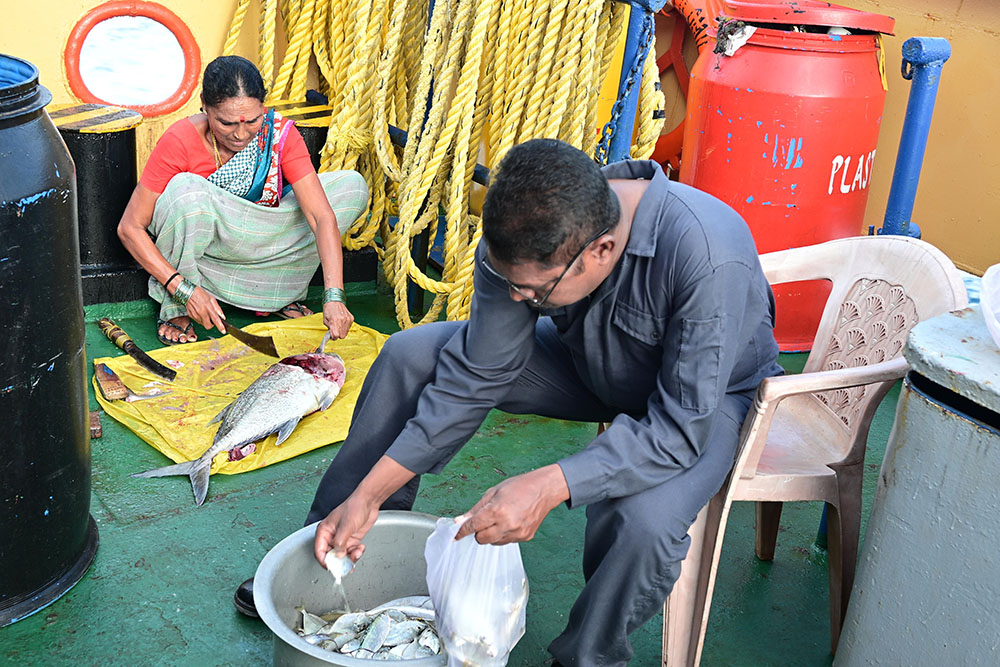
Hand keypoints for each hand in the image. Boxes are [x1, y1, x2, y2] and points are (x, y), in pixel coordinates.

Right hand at [183, 285, 226, 332]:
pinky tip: (199, 312)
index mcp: (208, 308)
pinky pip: (197, 321)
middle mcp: (202, 313)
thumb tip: (222, 316)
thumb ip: (218, 309)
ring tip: (204, 312)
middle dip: (211, 325)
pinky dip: (200, 318)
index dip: (220, 327)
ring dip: (205, 321)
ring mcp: (196, 315)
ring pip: (202, 324)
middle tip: (212, 320)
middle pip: (208, 326)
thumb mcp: (212, 299)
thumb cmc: (200, 294)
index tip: (223, 331)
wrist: (188, 292)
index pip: (216, 320)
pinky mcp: (191, 316)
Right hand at [313, 492, 378, 565]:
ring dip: (350, 558)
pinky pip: (351, 553)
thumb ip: (340, 542)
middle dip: (340, 562)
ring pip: (342, 556)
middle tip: (347, 566)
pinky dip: (356, 554)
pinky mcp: (351, 540)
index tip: (333, 568)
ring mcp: (342, 539)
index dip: (325, 561)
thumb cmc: (354, 507)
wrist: (369, 502)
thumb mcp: (346, 526)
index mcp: (324, 531)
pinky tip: (361, 548)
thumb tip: (338, 556)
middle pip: (331, 556)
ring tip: (357, 553)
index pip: (319, 551)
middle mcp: (331, 536)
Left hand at [323, 300, 353, 339]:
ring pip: (346, 332)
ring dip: (341, 331)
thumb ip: (329, 329)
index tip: (332, 335)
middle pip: (342, 336)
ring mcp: (348, 319)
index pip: (336, 336)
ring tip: (338, 325)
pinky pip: (349, 328)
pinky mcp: (351, 318)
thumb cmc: (328, 310)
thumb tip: (332, 336)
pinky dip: (345, 327)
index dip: (333, 337)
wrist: (334, 301)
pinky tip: (342, 322)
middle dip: (338, 335)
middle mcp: (342, 320)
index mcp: (334, 321)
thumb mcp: (325, 320)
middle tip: (334, 330)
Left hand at [455, 464, 570, 544]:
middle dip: (478, 531)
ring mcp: (517, 533)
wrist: (544, 489)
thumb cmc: (520, 486)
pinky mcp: (525, 537)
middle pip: (481, 539)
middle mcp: (507, 525)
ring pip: (493, 542)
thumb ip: (476, 509)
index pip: (473, 527)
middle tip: (484, 520)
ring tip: (500, 518)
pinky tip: (510, 521)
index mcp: (497, 511)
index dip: (462, 531)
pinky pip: (506, 541)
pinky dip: (504, 534)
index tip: (456, 535)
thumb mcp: (493, 492)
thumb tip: (460, 520)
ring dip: (491, 534)